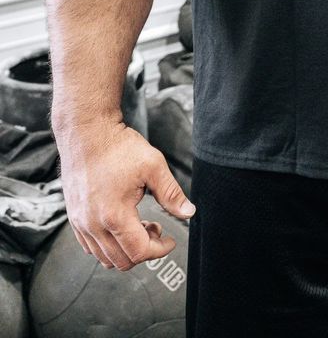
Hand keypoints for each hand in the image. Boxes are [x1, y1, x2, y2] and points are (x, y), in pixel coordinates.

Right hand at [57, 118, 195, 270]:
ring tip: (140, 225)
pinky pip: (90, 247)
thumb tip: (188, 213)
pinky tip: (121, 225)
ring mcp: (80, 223)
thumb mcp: (153, 166)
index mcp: (114, 215)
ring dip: (126, 249)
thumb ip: (171, 193)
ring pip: (104, 257)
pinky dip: (108, 245)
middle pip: (122, 260)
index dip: (159, 250)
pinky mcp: (74, 217)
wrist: (87, 132)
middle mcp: (93, 225)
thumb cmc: (118, 146)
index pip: (139, 252)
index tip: (170, 240)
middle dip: (145, 250)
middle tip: (157, 229)